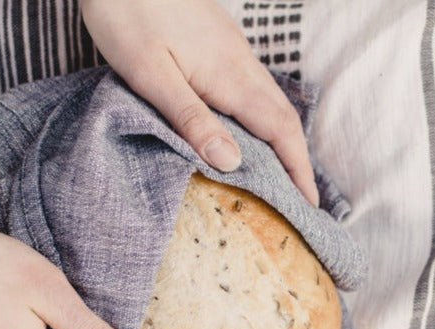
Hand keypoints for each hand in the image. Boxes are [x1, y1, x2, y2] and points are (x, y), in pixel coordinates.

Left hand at [81, 0, 319, 205]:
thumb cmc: (126, 11)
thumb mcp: (152, 74)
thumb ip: (192, 119)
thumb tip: (231, 163)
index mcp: (231, 76)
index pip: (280, 131)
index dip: (298, 171)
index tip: (308, 204)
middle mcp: (241, 64)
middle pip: (284, 119)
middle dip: (298, 162)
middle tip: (301, 201)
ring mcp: (233, 52)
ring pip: (271, 103)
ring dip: (283, 142)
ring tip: (282, 177)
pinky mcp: (220, 45)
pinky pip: (255, 90)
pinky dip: (264, 120)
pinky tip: (251, 134)